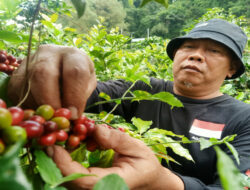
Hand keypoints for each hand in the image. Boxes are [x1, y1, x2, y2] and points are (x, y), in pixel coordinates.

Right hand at [7, 44, 95, 118]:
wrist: (62, 70)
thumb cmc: (78, 80)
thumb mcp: (87, 86)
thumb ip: (81, 97)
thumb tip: (70, 115)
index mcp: (73, 55)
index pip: (74, 72)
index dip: (74, 96)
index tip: (74, 114)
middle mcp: (48, 54)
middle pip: (44, 74)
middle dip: (51, 101)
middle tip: (58, 119)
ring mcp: (29, 63)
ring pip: (28, 86)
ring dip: (40, 107)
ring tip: (51, 118)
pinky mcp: (16, 77)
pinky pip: (19, 96)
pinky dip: (30, 109)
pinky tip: (41, 113)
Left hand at [46, 125, 183, 189]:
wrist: (148, 178)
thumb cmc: (144, 165)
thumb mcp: (137, 148)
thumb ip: (117, 140)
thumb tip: (96, 130)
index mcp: (110, 183)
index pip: (81, 179)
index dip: (63, 164)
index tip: (53, 146)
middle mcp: (98, 188)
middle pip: (68, 179)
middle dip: (57, 157)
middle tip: (52, 135)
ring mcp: (93, 187)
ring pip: (68, 176)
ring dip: (61, 155)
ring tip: (62, 135)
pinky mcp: (90, 182)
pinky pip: (73, 172)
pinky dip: (68, 156)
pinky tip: (72, 141)